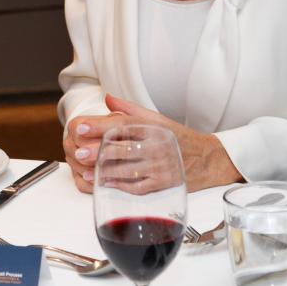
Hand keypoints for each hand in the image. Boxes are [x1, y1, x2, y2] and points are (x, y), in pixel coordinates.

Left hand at [64, 95, 242, 192]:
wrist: (208, 159)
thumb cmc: (179, 138)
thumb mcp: (157, 119)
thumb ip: (130, 109)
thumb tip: (107, 98)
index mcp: (153, 128)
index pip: (122, 125)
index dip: (99, 126)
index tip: (80, 127)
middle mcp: (156, 147)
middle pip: (121, 149)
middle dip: (97, 152)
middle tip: (78, 153)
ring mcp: (159, 167)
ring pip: (126, 170)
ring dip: (104, 171)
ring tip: (87, 171)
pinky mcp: (162, 184)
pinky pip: (137, 187)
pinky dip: (119, 186)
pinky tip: (106, 183)